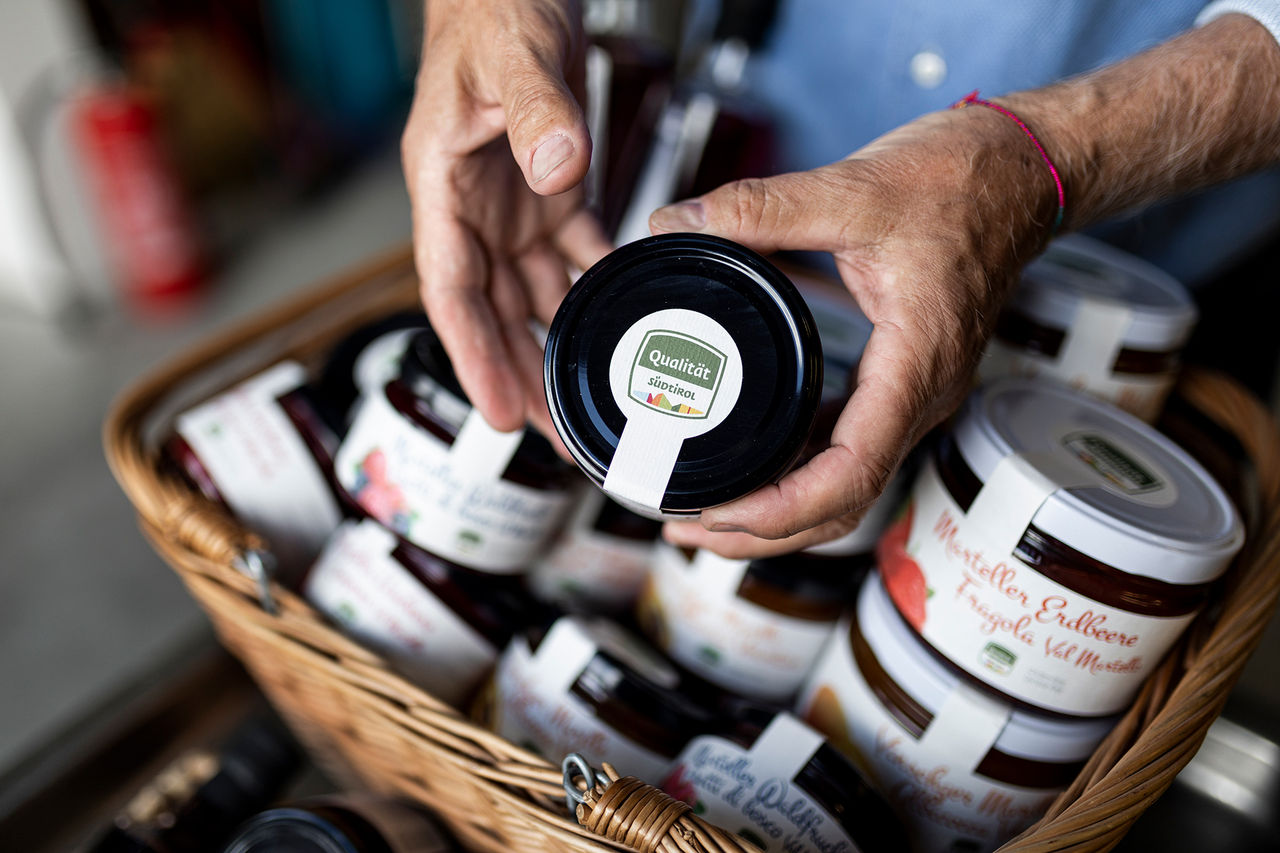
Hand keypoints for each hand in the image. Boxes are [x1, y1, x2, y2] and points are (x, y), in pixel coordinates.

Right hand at [402, 0, 611, 436]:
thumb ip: (536, 110)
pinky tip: (620, 323)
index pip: (452, 290)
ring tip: (586, 405)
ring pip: (533, 299)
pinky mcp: (549, 197)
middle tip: (555, 438)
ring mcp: (512, 208)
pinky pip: (574, 258)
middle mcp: (475, 210)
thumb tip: (558, 169)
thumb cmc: (491, 10)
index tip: (499, 412)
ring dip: (557, 352)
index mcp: (444, 187)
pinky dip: (594, 293)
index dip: (473, 356)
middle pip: (493, 314)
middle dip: (519, 378)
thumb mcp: (514, 56)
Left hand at [652, 106, 1059, 557]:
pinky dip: (799, 471)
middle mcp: (920, 396)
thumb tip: (673, 222)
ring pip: (845, 487)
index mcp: (915, 366)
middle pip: (841, 505)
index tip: (714, 513)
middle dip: (762, 531)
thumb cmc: (964, 180)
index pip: (849, 475)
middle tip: (683, 525)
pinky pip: (849, 448)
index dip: (777, 510)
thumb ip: (761, 206)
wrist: (1025, 170)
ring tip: (704, 506)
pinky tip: (753, 461)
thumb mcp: (858, 187)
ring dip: (777, 512)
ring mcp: (915, 394)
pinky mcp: (904, 381)